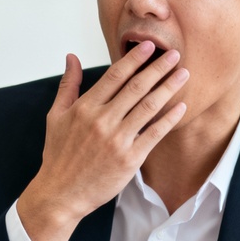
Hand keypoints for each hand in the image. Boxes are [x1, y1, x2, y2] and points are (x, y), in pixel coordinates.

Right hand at [16, 43, 188, 240]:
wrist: (61, 193)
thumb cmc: (59, 155)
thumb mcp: (56, 116)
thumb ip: (68, 85)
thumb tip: (72, 57)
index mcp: (85, 107)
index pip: (115, 75)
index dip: (134, 59)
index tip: (149, 47)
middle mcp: (102, 120)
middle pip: (136, 87)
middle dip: (158, 68)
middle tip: (175, 54)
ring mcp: (117, 140)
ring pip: (148, 106)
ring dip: (169, 88)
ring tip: (183, 74)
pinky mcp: (129, 159)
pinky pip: (154, 133)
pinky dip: (169, 118)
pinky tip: (181, 107)